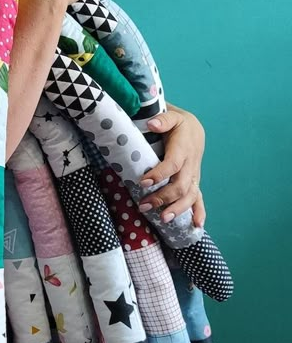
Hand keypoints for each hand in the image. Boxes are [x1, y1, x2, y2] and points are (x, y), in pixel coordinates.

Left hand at [139, 105, 205, 225]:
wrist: (194, 129)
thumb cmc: (178, 123)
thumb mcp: (172, 116)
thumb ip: (163, 119)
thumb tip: (152, 123)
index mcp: (184, 148)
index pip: (172, 164)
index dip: (159, 174)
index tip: (143, 182)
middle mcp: (191, 164)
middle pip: (180, 185)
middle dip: (163, 198)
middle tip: (144, 206)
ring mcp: (194, 175)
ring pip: (190, 196)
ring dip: (177, 209)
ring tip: (162, 219)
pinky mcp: (194, 182)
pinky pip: (199, 199)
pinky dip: (199, 213)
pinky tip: (196, 226)